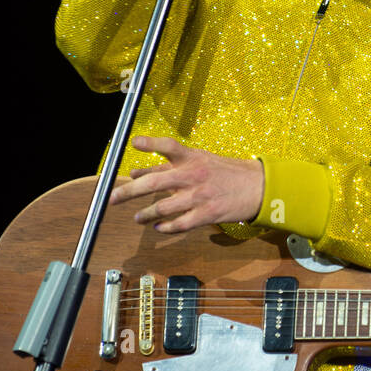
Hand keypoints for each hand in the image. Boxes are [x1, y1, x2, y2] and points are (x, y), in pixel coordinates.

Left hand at [109, 136, 264, 233]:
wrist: (257, 187)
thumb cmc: (226, 172)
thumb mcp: (199, 161)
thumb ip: (167, 166)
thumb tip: (137, 172)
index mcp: (192, 158)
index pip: (168, 146)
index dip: (150, 143)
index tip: (134, 142)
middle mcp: (193, 175)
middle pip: (155, 182)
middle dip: (130, 191)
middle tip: (113, 198)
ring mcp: (200, 196)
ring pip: (164, 207)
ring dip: (146, 214)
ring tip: (138, 218)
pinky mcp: (207, 214)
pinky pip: (181, 224)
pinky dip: (167, 227)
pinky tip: (159, 228)